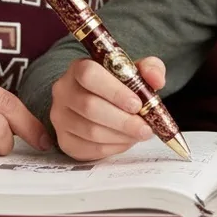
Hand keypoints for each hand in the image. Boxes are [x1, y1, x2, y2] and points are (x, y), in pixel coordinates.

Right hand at [50, 55, 165, 161]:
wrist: (101, 102)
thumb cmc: (118, 86)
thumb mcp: (136, 72)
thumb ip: (150, 69)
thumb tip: (156, 80)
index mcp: (79, 68)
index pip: (89, 75)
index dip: (114, 91)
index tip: (137, 104)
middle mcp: (63, 91)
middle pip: (89, 107)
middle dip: (123, 120)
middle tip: (145, 128)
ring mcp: (60, 116)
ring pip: (90, 130)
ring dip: (120, 135)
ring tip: (139, 134)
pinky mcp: (64, 140)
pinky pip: (88, 148)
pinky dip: (112, 147)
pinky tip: (125, 141)